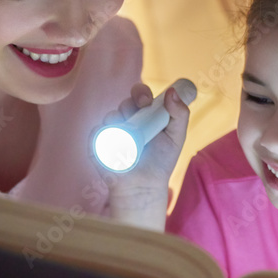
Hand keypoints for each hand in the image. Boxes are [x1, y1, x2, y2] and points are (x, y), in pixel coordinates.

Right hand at [103, 82, 190, 228]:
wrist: (144, 186)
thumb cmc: (161, 161)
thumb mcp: (176, 136)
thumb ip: (180, 114)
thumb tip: (172, 92)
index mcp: (144, 115)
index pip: (140, 95)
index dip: (142, 93)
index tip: (147, 101)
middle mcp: (126, 120)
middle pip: (125, 102)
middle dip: (131, 102)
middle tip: (140, 109)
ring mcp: (111, 131)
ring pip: (111, 116)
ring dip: (120, 121)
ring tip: (131, 138)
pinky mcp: (97, 144)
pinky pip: (96, 132)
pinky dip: (104, 134)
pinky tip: (114, 144)